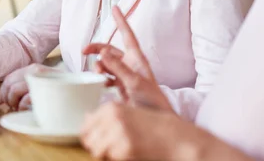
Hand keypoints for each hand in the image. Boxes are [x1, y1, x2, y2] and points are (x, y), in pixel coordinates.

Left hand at [0, 63, 55, 110]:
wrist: (79, 91)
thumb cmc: (59, 92)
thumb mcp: (40, 85)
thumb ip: (23, 87)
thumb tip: (2, 100)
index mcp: (33, 68)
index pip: (9, 78)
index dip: (3, 93)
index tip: (4, 103)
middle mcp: (36, 70)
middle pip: (9, 84)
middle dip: (8, 99)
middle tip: (16, 107)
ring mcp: (41, 77)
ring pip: (15, 91)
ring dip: (16, 104)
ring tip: (24, 108)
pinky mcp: (45, 88)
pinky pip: (26, 99)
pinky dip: (24, 106)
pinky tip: (31, 108)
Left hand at [82, 102, 252, 160]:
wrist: (178, 139)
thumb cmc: (156, 127)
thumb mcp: (130, 114)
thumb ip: (107, 117)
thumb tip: (85, 120)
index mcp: (111, 107)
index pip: (85, 126)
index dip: (92, 136)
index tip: (103, 140)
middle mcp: (112, 118)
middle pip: (88, 140)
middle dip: (98, 147)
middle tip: (116, 148)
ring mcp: (118, 134)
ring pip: (97, 151)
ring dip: (107, 155)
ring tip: (124, 151)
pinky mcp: (125, 149)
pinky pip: (110, 159)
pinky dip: (118, 159)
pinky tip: (132, 154)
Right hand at [83, 6, 172, 110]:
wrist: (157, 118)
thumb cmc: (152, 100)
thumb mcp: (133, 82)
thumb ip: (117, 67)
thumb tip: (102, 52)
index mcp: (136, 58)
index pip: (127, 34)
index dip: (121, 21)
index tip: (115, 7)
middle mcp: (130, 63)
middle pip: (109, 49)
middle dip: (96, 49)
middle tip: (84, 52)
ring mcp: (125, 74)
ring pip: (106, 63)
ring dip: (98, 66)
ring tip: (97, 74)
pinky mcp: (121, 86)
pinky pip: (107, 77)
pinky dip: (101, 78)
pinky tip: (101, 83)